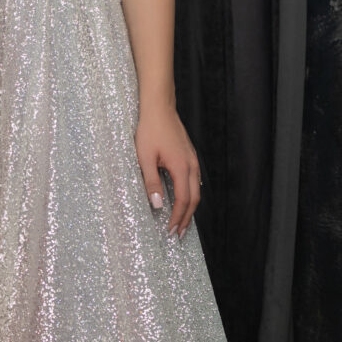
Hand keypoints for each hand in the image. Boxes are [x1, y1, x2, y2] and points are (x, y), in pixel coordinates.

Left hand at [135, 103, 200, 237]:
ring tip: (182, 220)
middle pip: (194, 198)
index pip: (183, 200)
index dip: (178, 217)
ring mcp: (192, 160)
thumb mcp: (144, 158)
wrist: (159, 108)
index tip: (172, 230)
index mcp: (181, 167)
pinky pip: (194, 180)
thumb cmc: (150, 130)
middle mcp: (191, 165)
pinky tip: (183, 198)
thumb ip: (151, 182)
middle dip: (187, 217)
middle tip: (179, 233)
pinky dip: (190, 194)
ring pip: (196, 190)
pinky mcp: (189, 156)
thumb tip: (157, 205)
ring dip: (189, 207)